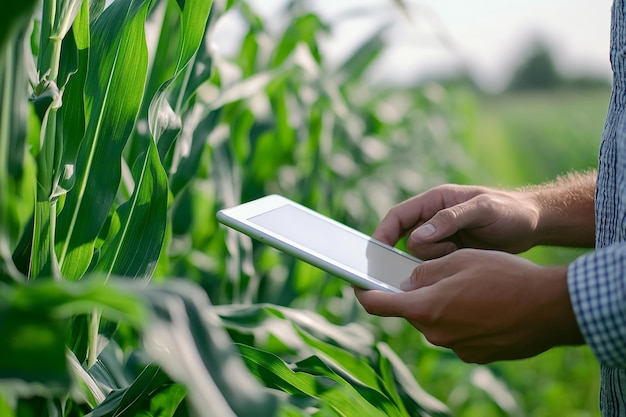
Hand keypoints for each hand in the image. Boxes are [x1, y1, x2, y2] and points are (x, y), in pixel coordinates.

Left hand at [355, 249, 583, 362]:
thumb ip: (424, 272)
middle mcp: (435, 333)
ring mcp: (456, 347)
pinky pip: (457, 332)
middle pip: (412, 310)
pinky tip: (485, 304)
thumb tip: (406, 281)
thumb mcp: (458, 261)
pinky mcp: (475, 355)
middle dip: (417, 292)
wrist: (551, 307)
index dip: (362, 292)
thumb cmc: (504, 276)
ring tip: (471, 286)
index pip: (377, 304)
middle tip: (438, 273)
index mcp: (425, 307)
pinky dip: (462, 318)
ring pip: (436, 320)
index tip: (357, 282)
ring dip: (442, 304)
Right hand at [373, 184, 540, 259]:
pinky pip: (434, 266)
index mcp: (434, 201)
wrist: (534, 225)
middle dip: (419, 252)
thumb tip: (419, 235)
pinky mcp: (450, 254)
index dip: (382, 233)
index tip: (375, 254)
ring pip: (419, 257)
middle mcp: (432, 219)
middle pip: (405, 240)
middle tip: (446, 252)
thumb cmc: (509, 211)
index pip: (397, 216)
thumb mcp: (483, 210)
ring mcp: (441, 237)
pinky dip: (443, 268)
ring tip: (462, 252)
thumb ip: (450, 219)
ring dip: (435, 261)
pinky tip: (464, 260)